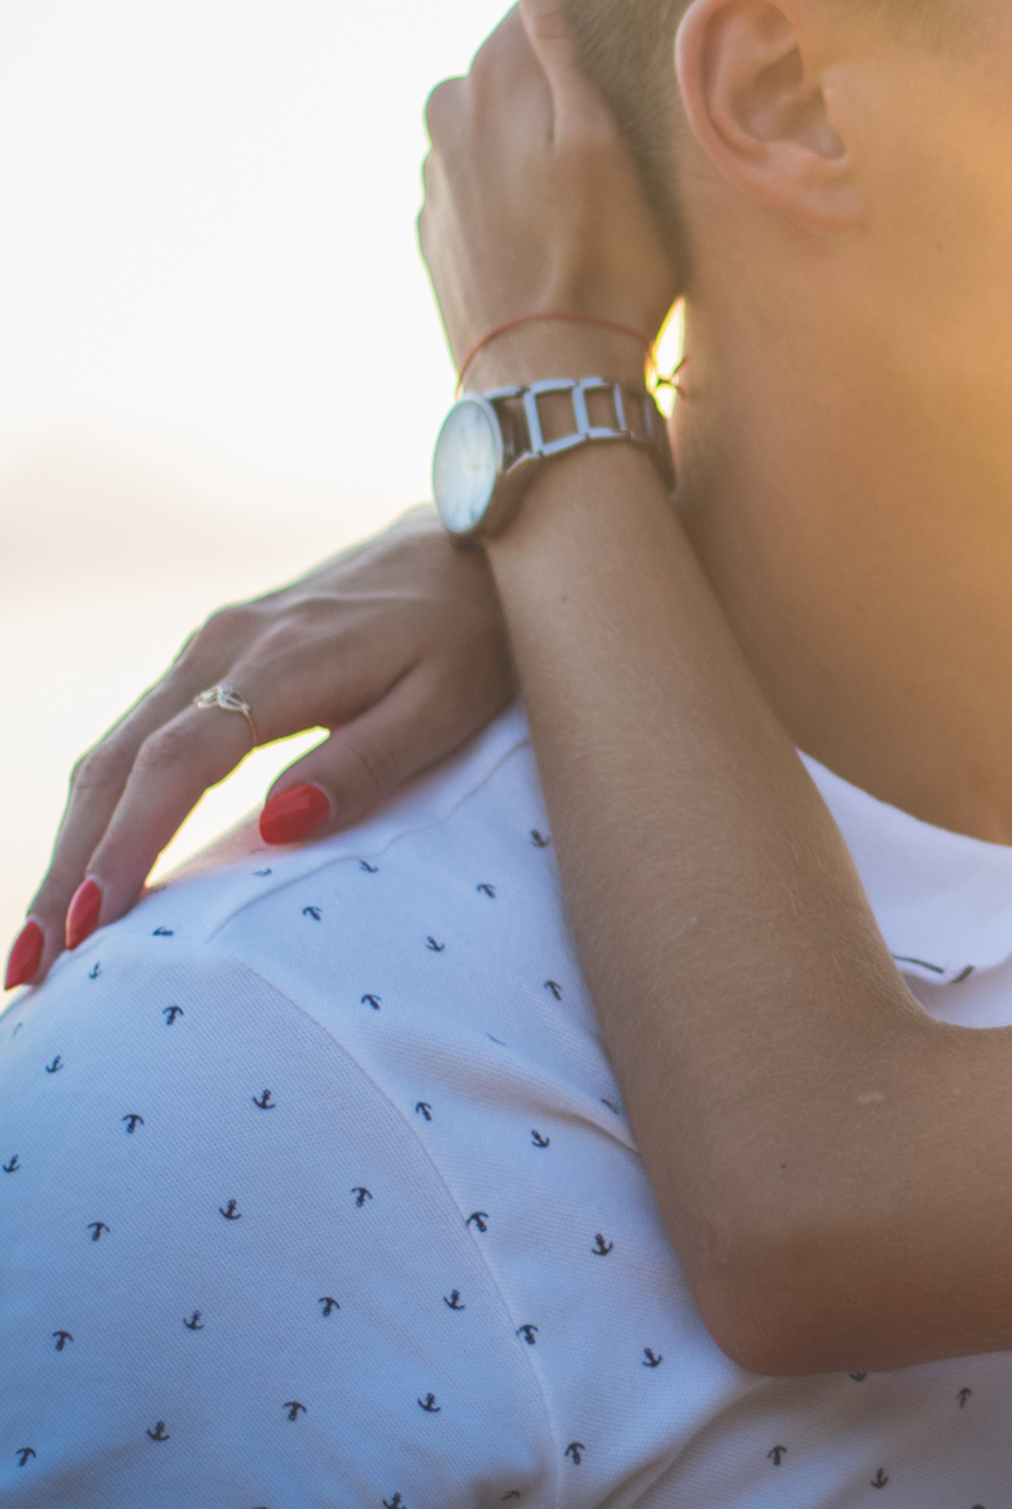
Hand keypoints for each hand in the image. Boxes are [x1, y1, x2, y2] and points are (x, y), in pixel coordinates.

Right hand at [10, 510, 511, 991]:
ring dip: (70, 845)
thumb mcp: (448, 702)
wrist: (465, 545)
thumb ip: (365, 761)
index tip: (94, 921)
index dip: (129, 842)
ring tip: (40, 942)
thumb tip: (279, 825)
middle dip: (68, 866)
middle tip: (34, 964)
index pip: (179, 759)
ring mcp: (211, 646)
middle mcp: (226, 645)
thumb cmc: (471, 633)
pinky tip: (84, 866)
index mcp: (285, 659)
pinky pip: (135, 737)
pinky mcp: (211, 657)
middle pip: (118, 763)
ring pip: (112, 752)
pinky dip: (100, 807)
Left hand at [420, 0, 678, 383]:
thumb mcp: (602, 129)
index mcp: (487, 77)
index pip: (543, 14)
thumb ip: (560, 22)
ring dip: (545, 149)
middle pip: (521, 72)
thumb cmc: (604, 257)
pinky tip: (561, 240)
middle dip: (569, 97)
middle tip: (633, 154)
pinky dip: (522, 200)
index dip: (602, 41)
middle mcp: (444, 116)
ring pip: (503, 131)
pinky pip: (487, 188)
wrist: (548, 380)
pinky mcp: (435, 234)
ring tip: (601, 205)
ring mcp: (433, 180)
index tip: (640, 87)